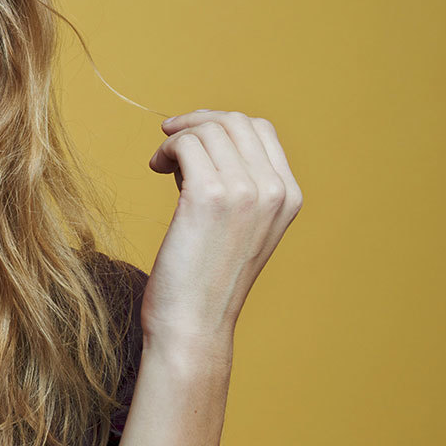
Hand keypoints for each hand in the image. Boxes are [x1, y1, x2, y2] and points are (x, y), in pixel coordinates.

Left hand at [142, 110, 302, 361]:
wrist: (193, 324)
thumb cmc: (205, 279)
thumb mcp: (239, 226)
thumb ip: (238, 184)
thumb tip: (203, 140)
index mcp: (289, 196)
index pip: (261, 130)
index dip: (221, 123)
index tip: (191, 134)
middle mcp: (274, 190)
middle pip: (234, 122)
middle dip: (197, 121)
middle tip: (168, 138)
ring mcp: (245, 191)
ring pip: (207, 130)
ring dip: (177, 138)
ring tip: (161, 163)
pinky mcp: (209, 196)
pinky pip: (185, 144)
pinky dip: (166, 148)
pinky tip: (155, 168)